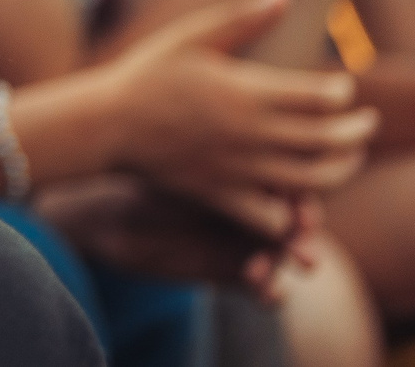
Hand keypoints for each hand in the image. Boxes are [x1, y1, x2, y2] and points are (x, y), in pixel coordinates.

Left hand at [33, 174, 312, 300]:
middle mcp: (250, 204)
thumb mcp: (163, 160)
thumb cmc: (138, 172)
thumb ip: (192, 148)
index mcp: (239, 170)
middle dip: (302, 228)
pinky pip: (263, 285)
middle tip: (305, 238)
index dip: (296, 191)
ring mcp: (245, 238)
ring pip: (281, 251)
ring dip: (289, 260)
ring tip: (289, 268)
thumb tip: (212, 118)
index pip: (283, 177)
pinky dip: (270, 292)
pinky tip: (272, 295)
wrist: (109, 215)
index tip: (300, 203)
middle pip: (291, 216)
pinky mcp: (234, 270)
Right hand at [99, 0, 376, 200]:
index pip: (322, 98)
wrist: (106, 124)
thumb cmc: (149, 72)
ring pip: (313, 182)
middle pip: (329, 142)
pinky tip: (300, 196)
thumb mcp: (193, 35)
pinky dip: (296, 213)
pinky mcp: (223, 197)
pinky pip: (273, 217)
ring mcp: (239, 170)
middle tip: (366, 123)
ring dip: (342, 170)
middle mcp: (250, 134)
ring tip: (347, 157)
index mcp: (246, 92)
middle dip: (358, 133)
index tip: (344, 88)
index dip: (344, 94)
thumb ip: (244, 16)